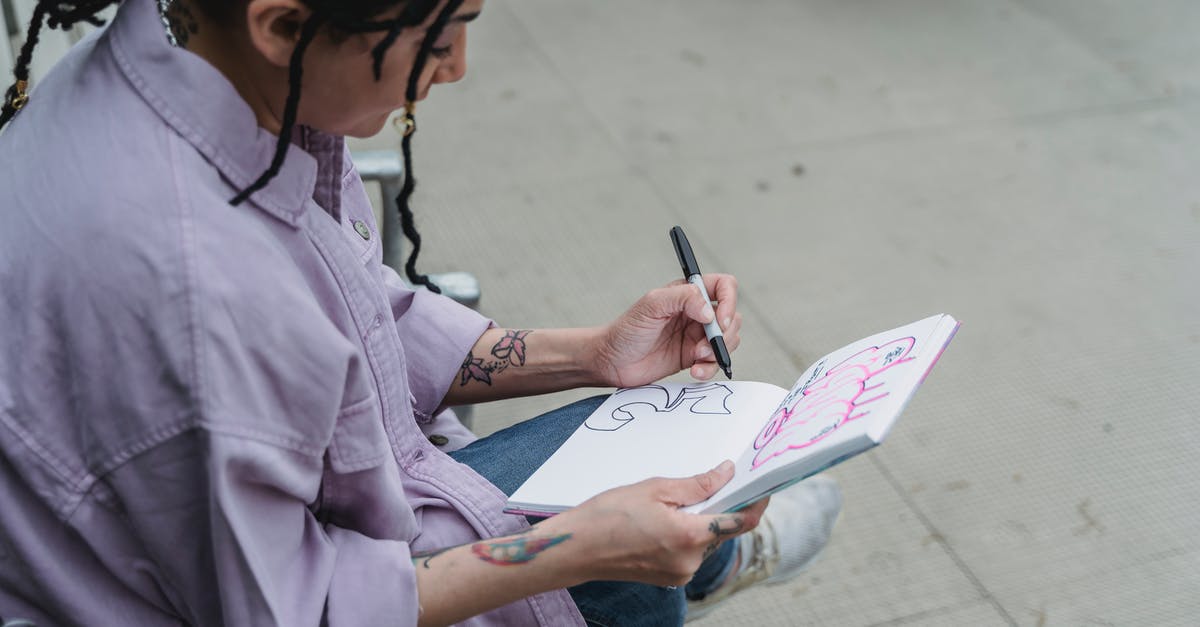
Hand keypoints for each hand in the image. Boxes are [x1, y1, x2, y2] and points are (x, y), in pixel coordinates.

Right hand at [544, 461, 768, 585]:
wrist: (576, 548)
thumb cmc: (608, 515)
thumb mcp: (655, 488)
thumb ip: (697, 484)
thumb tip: (726, 473)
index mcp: (690, 536)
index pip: (741, 521)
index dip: (755, 501)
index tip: (760, 485)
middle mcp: (690, 561)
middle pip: (722, 530)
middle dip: (719, 506)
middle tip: (705, 482)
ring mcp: (680, 573)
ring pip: (706, 540)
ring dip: (700, 520)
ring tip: (670, 502)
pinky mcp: (669, 578)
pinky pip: (690, 551)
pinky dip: (686, 533)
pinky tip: (663, 520)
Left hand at [590, 274, 742, 386]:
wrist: (611, 361)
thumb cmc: (625, 330)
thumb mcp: (651, 305)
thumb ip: (682, 298)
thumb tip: (710, 311)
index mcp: (687, 293)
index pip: (724, 286)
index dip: (729, 301)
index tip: (719, 320)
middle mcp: (695, 312)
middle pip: (732, 316)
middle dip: (724, 333)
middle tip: (705, 345)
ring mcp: (696, 335)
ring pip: (728, 340)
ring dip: (718, 352)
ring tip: (697, 358)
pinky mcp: (693, 357)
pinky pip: (715, 361)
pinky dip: (711, 368)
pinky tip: (696, 371)